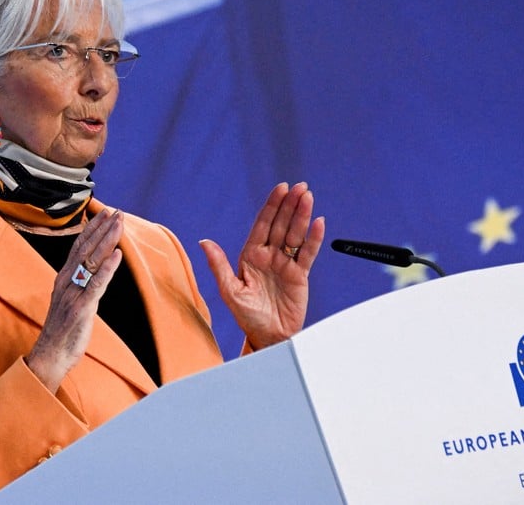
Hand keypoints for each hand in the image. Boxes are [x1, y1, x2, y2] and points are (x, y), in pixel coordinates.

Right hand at [26, 208, 122, 392]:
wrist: (51, 355)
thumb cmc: (64, 330)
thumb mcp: (72, 300)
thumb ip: (81, 282)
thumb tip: (95, 268)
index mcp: (63, 278)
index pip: (78, 246)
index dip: (92, 228)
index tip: (105, 213)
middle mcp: (66, 281)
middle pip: (85, 248)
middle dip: (102, 228)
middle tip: (116, 211)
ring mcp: (72, 294)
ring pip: (91, 261)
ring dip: (106, 241)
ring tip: (119, 225)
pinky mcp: (81, 308)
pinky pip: (95, 285)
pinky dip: (107, 269)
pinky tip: (117, 256)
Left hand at [200, 182, 324, 349]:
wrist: (267, 337)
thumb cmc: (247, 316)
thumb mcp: (230, 291)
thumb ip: (219, 265)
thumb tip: (204, 242)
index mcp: (251, 256)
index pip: (263, 224)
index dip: (272, 206)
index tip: (280, 189)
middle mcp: (269, 256)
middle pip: (282, 225)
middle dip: (290, 205)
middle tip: (299, 187)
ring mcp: (286, 264)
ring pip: (296, 235)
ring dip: (302, 216)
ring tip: (308, 197)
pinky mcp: (300, 275)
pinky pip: (308, 254)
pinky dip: (314, 238)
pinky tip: (319, 223)